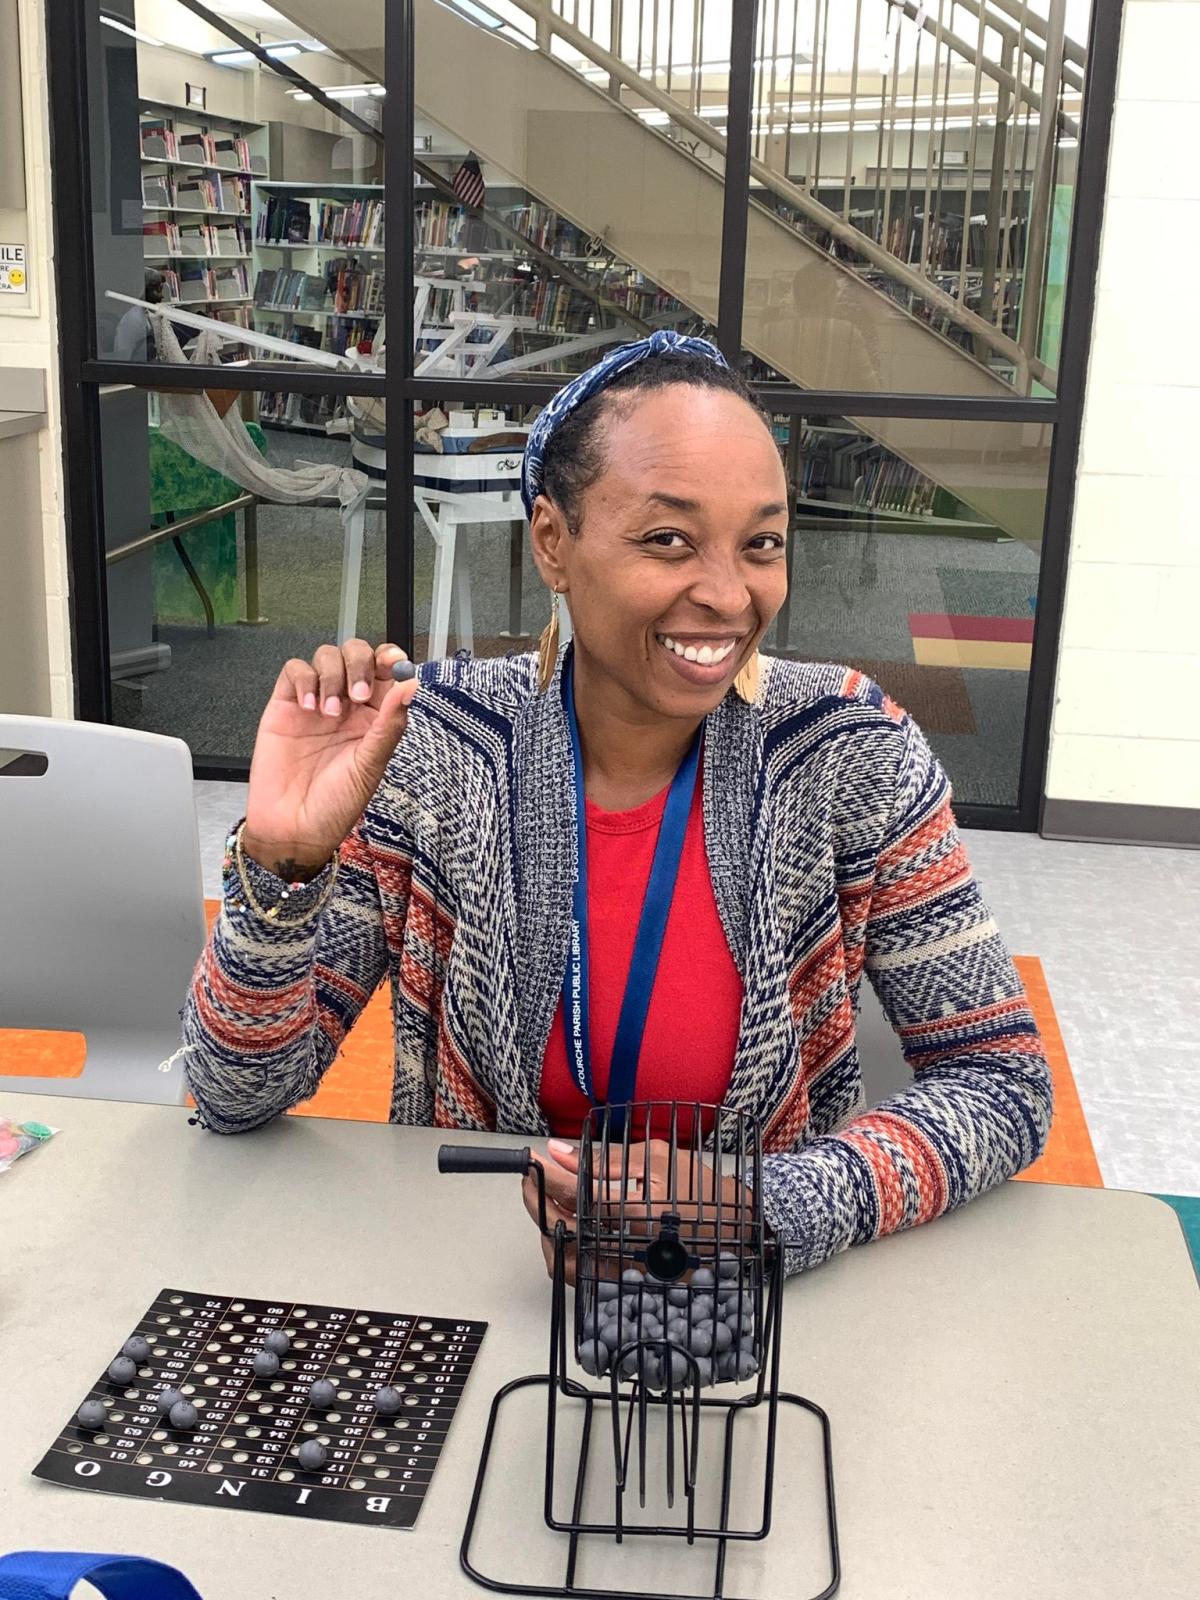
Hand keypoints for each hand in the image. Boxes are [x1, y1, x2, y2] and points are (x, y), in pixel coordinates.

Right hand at [243, 640, 417, 876]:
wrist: (292, 827)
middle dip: (360, 665)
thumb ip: (390, 724)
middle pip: (357, 655)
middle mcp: (347, 706)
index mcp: (374, 718)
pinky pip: (294, 670)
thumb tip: (411, 685)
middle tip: (357, 695)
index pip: (386, 673)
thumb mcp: (371, 766)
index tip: (393, 663)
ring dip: (332, 675)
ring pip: (327, 656)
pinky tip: (308, 707)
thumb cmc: (335, 804)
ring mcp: (316, 702)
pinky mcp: (285, 705)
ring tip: (329, 712)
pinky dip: (304, 680)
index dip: (391, 659)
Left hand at [521, 1137, 753, 1284]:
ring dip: (545, 1227)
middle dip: (536, 1199)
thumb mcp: (657, 1158)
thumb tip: (558, 1152)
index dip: (544, 1173)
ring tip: (544, 1200)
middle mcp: (623, 1245)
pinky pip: (578, 1275)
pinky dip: (561, 1252)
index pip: (571, 1192)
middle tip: (531, 1177)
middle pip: (558, 1226)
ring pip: (561, 1257)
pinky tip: (564, 1229)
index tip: (532, 1159)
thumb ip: (606, 1158)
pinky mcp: (624, 1286)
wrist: (736, 1231)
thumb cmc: (700, 1190)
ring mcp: (622, 1271)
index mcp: (632, 1210)